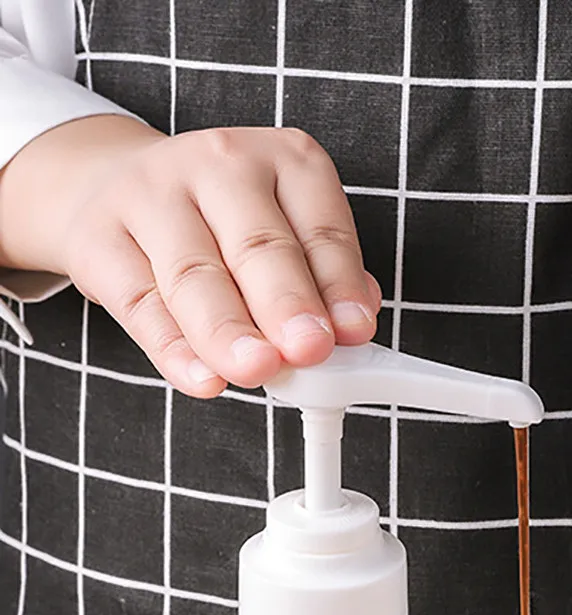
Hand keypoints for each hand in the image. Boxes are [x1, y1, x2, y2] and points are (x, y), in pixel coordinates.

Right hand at [0, 115, 379, 396]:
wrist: (117, 183)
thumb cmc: (225, 222)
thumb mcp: (288, 229)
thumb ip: (324, 277)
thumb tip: (353, 325)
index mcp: (284, 160)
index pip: (321, 228)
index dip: (339, 284)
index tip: (354, 330)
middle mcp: (219, 165)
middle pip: (257, 247)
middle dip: (286, 305)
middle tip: (309, 350)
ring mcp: (151, 195)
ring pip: (195, 275)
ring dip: (229, 331)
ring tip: (257, 370)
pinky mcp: (98, 236)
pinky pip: (140, 302)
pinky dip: (173, 348)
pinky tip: (202, 378)